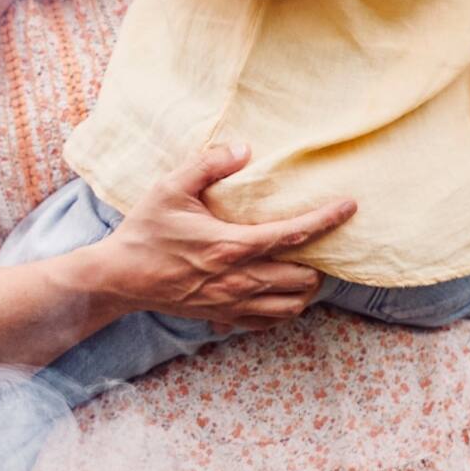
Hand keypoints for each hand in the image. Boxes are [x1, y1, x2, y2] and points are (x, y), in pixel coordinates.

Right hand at [90, 145, 353, 329]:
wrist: (120, 277)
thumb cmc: (145, 231)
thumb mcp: (170, 188)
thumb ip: (208, 164)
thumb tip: (244, 149)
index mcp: (230, 245)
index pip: (292, 235)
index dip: (326, 219)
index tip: (349, 207)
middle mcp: (238, 279)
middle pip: (303, 278)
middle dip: (319, 261)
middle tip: (319, 244)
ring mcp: (231, 303)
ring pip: (292, 306)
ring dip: (305, 288)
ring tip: (304, 269)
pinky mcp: (222, 317)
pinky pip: (269, 321)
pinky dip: (283, 308)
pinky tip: (278, 291)